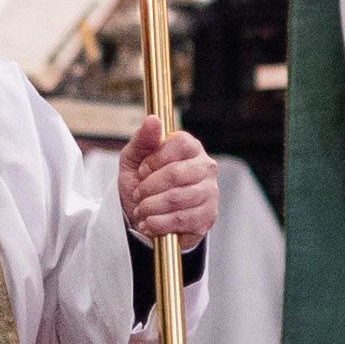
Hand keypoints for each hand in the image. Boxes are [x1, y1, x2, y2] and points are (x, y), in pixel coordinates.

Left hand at [117, 115, 218, 245]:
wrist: (147, 216)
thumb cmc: (143, 183)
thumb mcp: (134, 159)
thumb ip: (143, 139)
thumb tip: (153, 120)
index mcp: (190, 147)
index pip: (179, 143)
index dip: (155, 158)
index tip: (142, 170)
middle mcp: (205, 167)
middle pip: (176, 173)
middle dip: (148, 187)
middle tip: (137, 195)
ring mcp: (209, 192)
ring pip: (177, 198)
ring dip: (151, 207)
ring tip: (141, 210)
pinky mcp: (208, 216)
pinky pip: (181, 220)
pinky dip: (158, 224)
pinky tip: (150, 223)